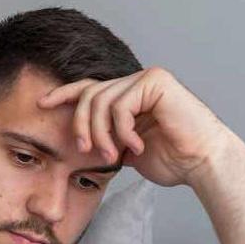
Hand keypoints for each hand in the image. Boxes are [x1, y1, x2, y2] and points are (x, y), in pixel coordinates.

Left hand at [38, 67, 235, 186]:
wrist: (203, 164)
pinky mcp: (156, 82)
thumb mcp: (128, 150)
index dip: (63, 93)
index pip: (89, 87)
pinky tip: (136, 146)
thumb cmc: (174, 160)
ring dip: (101, 133)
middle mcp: (137, 82)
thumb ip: (108, 138)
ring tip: (112, 156)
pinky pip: (121, 105)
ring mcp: (147, 79)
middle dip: (81, 125)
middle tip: (86, 151)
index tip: (41, 103)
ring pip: (101, 101)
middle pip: (89, 94)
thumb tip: (83, 140)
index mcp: (129, 95)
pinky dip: (122, 130)